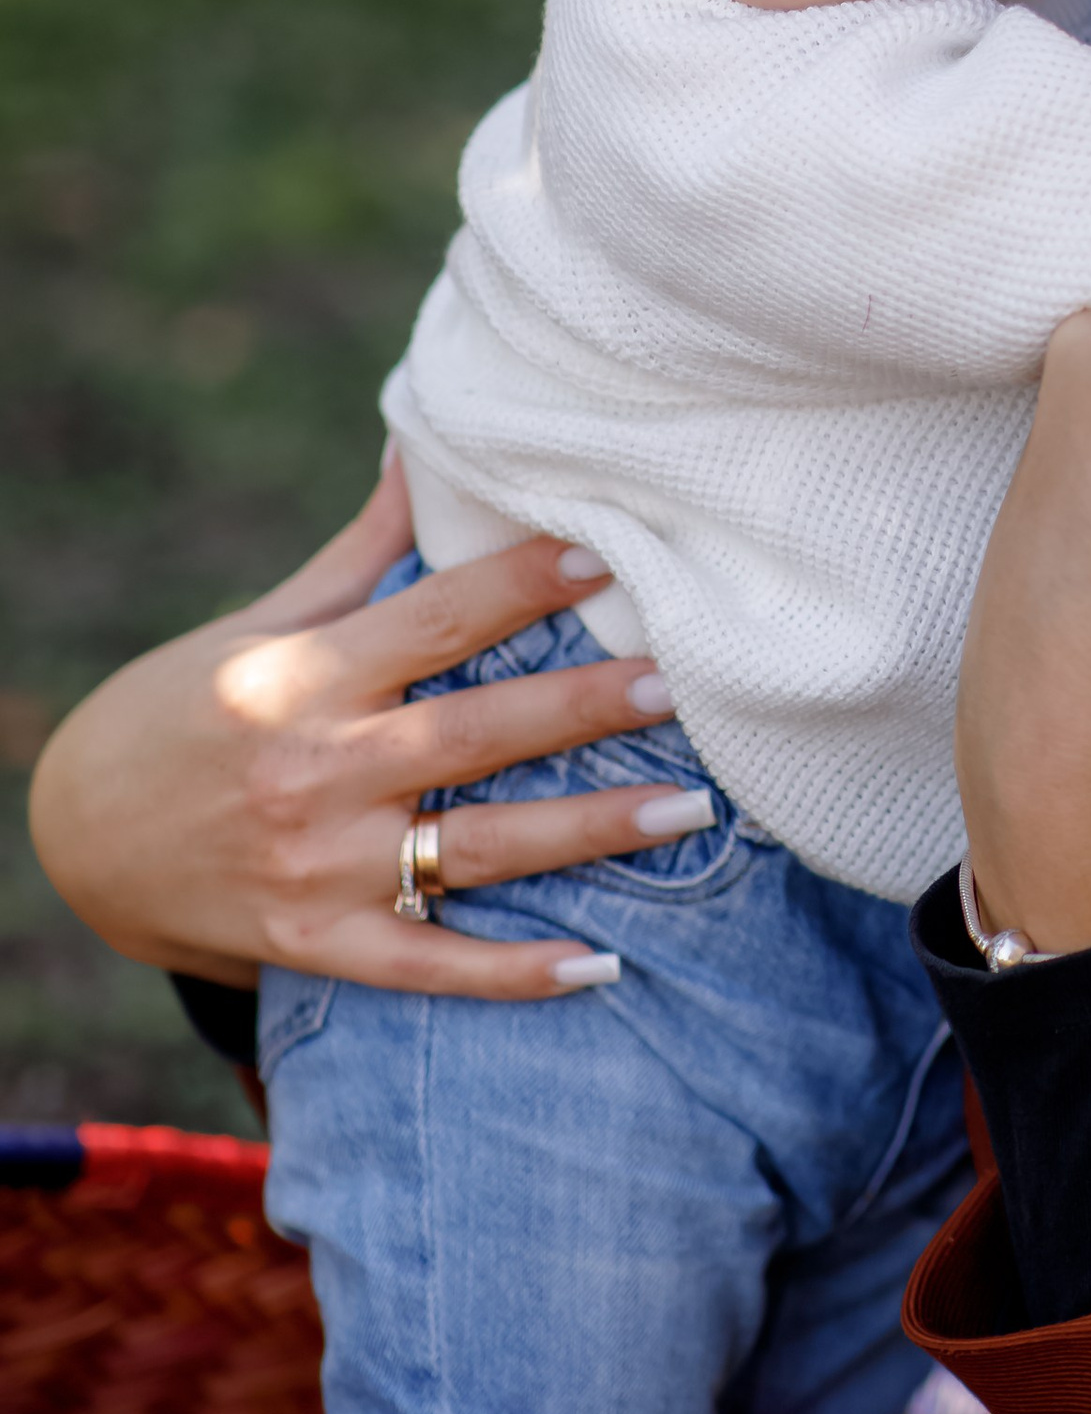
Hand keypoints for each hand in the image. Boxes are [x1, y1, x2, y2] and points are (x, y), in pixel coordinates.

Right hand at [29, 452, 698, 1000]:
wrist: (78, 838)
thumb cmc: (187, 707)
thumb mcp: (264, 621)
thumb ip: (362, 549)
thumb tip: (426, 441)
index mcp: (306, 675)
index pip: (432, 620)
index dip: (519, 584)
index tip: (606, 552)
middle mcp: (315, 769)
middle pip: (473, 734)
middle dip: (583, 706)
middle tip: (679, 682)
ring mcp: (319, 866)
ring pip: (474, 848)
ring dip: (588, 830)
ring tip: (689, 809)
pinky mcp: (318, 944)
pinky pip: (430, 964)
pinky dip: (512, 972)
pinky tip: (599, 964)